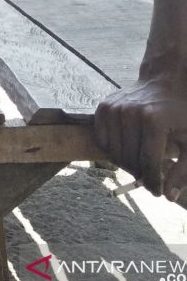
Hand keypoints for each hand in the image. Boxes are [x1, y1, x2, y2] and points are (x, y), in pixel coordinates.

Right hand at [95, 75, 186, 199]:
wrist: (164, 83)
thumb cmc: (181, 114)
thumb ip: (182, 170)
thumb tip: (169, 197)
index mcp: (155, 121)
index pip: (149, 163)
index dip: (154, 182)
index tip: (158, 193)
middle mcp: (130, 113)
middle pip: (130, 159)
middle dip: (141, 174)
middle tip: (150, 177)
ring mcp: (114, 109)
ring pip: (114, 152)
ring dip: (127, 164)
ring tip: (140, 164)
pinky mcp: (103, 107)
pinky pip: (102, 140)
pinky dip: (113, 150)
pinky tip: (127, 149)